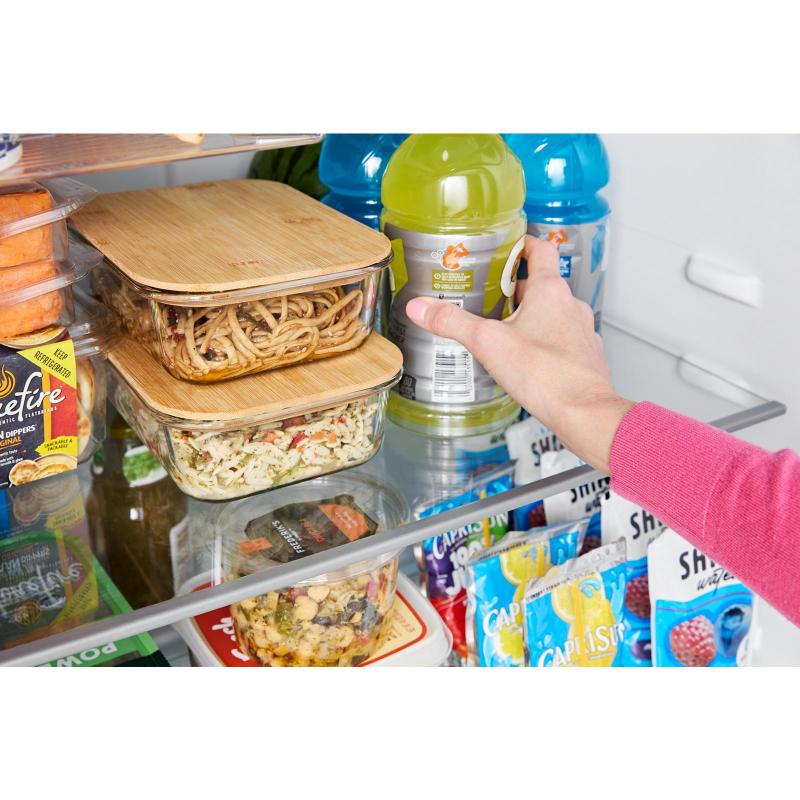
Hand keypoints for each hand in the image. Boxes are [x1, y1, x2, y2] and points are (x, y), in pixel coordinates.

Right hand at [405, 236, 633, 473]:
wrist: (584, 412)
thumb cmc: (545, 375)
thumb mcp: (488, 343)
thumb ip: (452, 323)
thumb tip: (421, 307)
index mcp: (549, 291)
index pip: (540, 250)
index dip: (522, 244)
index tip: (505, 246)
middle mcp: (570, 306)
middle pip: (541, 285)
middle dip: (514, 289)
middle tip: (488, 295)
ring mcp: (581, 332)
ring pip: (552, 313)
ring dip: (530, 317)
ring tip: (502, 330)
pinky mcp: (584, 357)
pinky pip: (562, 340)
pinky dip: (544, 342)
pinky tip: (525, 360)